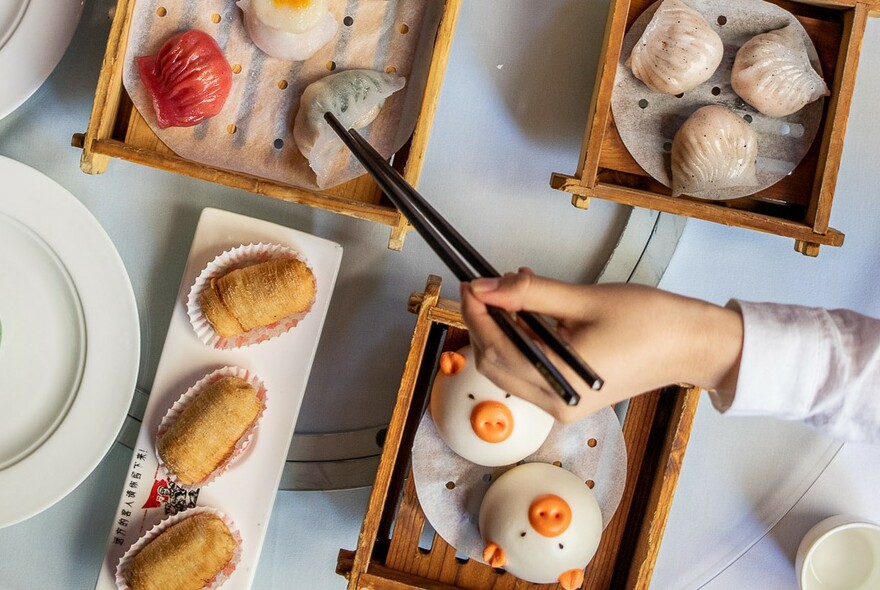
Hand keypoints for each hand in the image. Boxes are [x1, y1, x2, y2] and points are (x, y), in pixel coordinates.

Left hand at [459, 270, 742, 421]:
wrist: (694, 346)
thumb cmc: (651, 322)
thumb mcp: (585, 300)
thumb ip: (530, 294)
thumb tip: (489, 287)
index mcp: (560, 381)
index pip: (496, 348)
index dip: (477, 314)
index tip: (471, 284)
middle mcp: (557, 403)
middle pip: (494, 363)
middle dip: (484, 324)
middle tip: (484, 287)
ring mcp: (564, 404)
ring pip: (509, 369)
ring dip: (502, 332)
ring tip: (511, 292)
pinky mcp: (571, 397)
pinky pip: (531, 372)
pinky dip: (522, 343)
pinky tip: (529, 313)